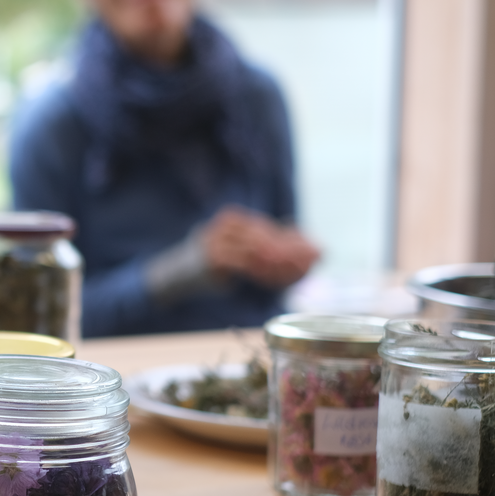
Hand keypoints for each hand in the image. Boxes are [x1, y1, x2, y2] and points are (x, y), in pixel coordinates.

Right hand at [201, 206, 318, 288]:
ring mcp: (217, 240)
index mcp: (233, 218)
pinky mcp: (214, 257)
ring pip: (260, 250)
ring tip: (300, 270)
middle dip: (294, 251)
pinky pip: (247, 264)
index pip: (271, 229)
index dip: (296, 240)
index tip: (319, 250)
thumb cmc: (215, 265)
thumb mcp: (240, 252)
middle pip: (268, 237)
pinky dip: (265, 270)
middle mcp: (225, 225)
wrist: (176, 275)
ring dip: (283, 262)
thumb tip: (316, 251)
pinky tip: (277, 277)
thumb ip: (271, 249)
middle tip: (314, 260)